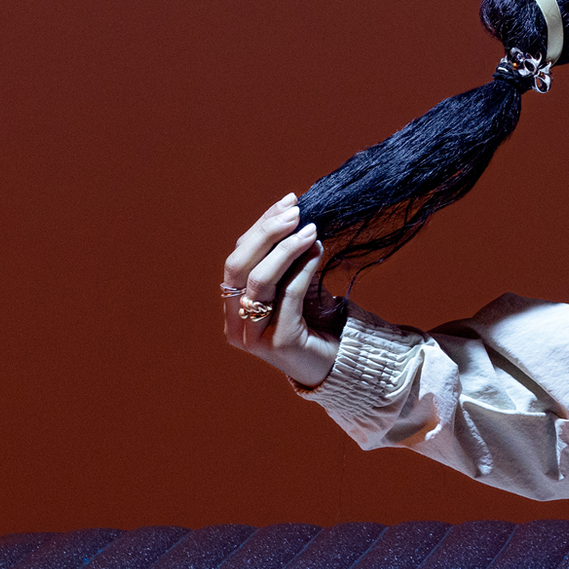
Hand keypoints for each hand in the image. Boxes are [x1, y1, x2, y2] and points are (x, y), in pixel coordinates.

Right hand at [222, 193, 340, 387]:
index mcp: (232, 306)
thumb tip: (298, 218)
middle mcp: (235, 323)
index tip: (288, 202)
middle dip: (267, 233)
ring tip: (311, 230)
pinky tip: (317, 252)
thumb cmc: (313, 323)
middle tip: (296, 212)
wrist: (336, 365)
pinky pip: (288, 296)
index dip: (261, 226)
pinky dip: (302, 269)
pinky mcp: (280, 342)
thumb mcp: (293, 286)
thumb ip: (287, 260)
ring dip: (286, 249)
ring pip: (260, 280)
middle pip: (239, 266)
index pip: (238, 257)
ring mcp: (254, 335)